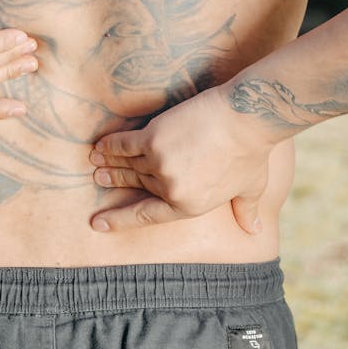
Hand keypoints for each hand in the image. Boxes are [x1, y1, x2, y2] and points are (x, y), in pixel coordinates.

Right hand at [89, 87, 274, 232]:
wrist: (247, 118)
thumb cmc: (252, 152)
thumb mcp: (252, 188)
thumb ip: (246, 210)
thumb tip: (254, 231)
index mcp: (189, 205)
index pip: (146, 216)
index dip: (119, 220)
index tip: (98, 223)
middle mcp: (170, 188)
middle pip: (137, 183)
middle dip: (115, 180)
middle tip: (98, 178)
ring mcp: (159, 163)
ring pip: (127, 164)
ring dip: (108, 163)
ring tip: (94, 161)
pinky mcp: (153, 138)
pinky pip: (124, 144)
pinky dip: (110, 145)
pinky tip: (100, 145)